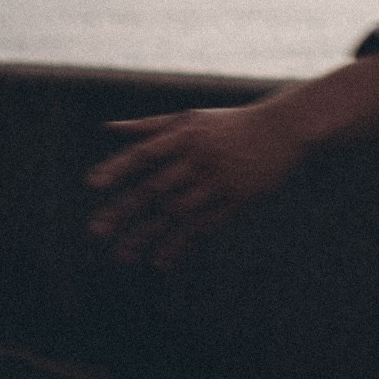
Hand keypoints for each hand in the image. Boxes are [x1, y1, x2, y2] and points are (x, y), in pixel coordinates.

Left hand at [86, 101, 305, 269]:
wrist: (286, 127)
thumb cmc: (232, 123)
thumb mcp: (192, 117)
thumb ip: (150, 126)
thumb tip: (108, 128)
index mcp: (186, 136)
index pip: (146, 152)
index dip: (119, 167)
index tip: (92, 185)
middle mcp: (201, 158)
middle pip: (156, 187)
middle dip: (124, 210)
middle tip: (96, 232)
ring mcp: (221, 179)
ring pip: (178, 212)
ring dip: (149, 235)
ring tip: (123, 256)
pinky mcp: (239, 198)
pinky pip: (207, 225)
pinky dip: (183, 244)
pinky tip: (162, 261)